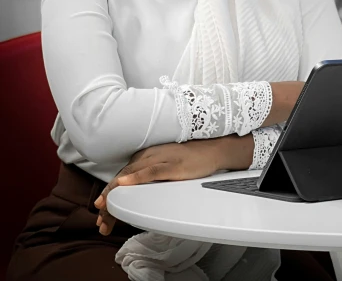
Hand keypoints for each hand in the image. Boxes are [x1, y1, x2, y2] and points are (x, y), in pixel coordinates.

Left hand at [94, 135, 252, 234]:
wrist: (212, 149)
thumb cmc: (189, 159)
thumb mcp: (164, 167)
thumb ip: (149, 175)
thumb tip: (134, 192)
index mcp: (145, 157)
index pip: (121, 177)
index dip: (109, 196)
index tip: (101, 214)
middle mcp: (147, 156)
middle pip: (122, 178)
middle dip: (108, 201)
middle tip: (100, 221)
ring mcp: (159, 158)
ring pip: (130, 176)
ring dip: (115, 193)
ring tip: (104, 210)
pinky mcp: (171, 164)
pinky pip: (150, 171)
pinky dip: (135, 177)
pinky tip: (124, 183)